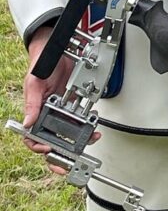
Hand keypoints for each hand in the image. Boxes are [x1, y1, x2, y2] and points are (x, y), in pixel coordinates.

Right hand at [24, 26, 95, 174]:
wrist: (58, 49)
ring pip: (71, 132)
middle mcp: (49, 115)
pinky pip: (83, 119)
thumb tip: (29, 122)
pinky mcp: (76, 105)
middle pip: (54, 140)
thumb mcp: (34, 83)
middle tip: (72, 161)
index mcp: (35, 112)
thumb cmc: (41, 65)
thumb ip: (32, 102)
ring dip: (81, 139)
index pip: (33, 138)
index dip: (40, 147)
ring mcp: (63, 111)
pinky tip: (95, 125)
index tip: (49, 149)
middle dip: (63, 153)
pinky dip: (90, 124)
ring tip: (90, 139)